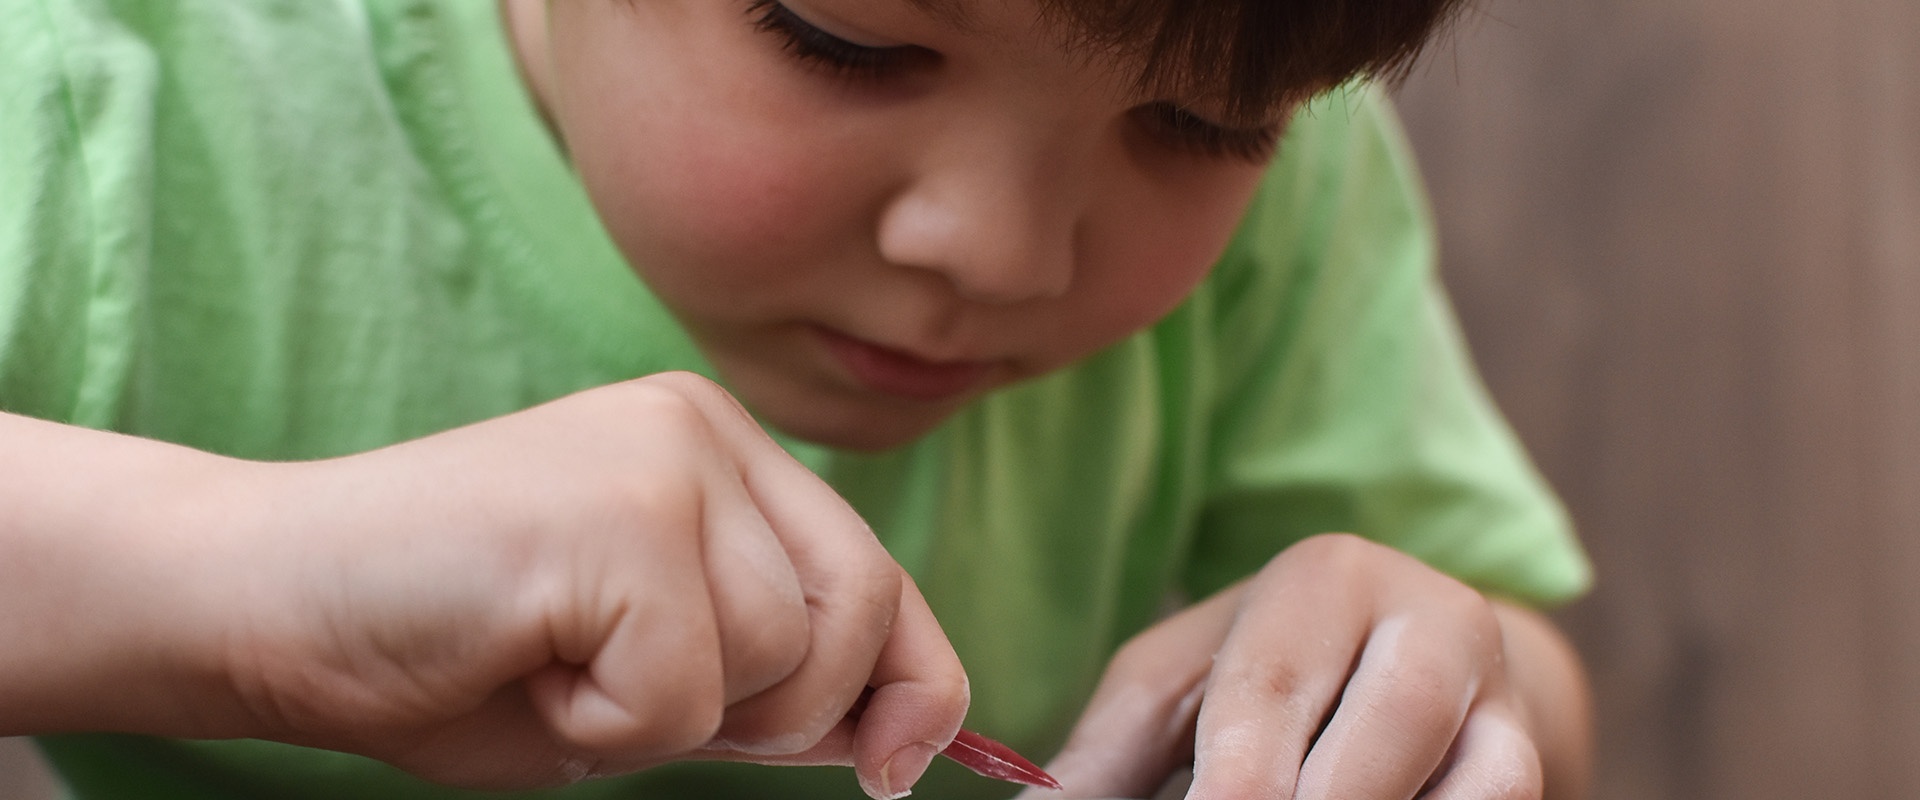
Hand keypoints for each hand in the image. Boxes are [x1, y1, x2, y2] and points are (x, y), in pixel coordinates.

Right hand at [208, 372, 965, 794]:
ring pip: (776, 661)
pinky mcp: (615, 512)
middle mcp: (705, 429)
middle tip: (631, 702)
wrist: (264, 605)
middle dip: (780, 715)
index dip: (916, 682)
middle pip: (858, 614)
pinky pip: (683, 692)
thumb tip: (902, 736)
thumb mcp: (647, 669)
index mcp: (722, 450)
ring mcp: (663, 458)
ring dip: (665, 721)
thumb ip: (766, 680)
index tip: (897, 767)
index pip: (883, 576)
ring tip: (554, 665)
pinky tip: (522, 663)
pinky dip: (605, 728)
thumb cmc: (452, 652)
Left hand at [1023, 533, 1586, 799]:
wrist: (1402, 661)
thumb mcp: (1173, 688)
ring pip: (1488, 775)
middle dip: (1325, 799)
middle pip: (1399, 715)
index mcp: (1325, 578)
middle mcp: (1432, 620)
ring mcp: (1501, 696)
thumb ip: (1105, 755)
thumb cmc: (1255, 676)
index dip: (1239, 776)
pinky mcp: (1532, 758)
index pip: (1275, 684)